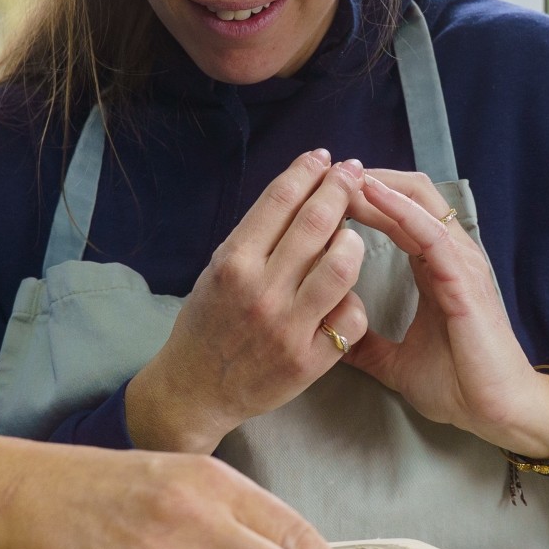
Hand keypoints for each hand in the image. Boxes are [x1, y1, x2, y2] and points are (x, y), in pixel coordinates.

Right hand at [124, 150, 371, 454]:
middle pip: (316, 223)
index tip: (325, 158)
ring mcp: (288, 327)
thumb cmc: (207, 323)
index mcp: (233, 262)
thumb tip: (299, 191)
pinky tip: (342, 295)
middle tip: (353, 173)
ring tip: (351, 235)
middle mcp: (261, 291)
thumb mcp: (216, 270)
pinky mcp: (310, 360)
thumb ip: (255, 237)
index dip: (307, 172)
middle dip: (340, 189)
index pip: (279, 201)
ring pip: (342, 265)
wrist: (195, 390)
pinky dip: (352, 300)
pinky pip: (351, 315)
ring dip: (353, 241)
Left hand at [340, 168, 548, 460]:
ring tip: (344, 176)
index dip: (366, 197)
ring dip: (381, 186)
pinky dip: (400, 210)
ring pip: (420, 203)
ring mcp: (461, 263)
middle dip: (370, 179)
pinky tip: (372, 198)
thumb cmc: (458, 385)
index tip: (327, 191)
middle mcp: (450, 256)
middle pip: (411, 194)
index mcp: (436, 268)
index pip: (399, 215)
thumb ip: (366, 344)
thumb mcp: (395, 362)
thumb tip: (332, 337)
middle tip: (329, 173)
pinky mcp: (464, 279)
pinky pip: (430, 233)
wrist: (496, 412)